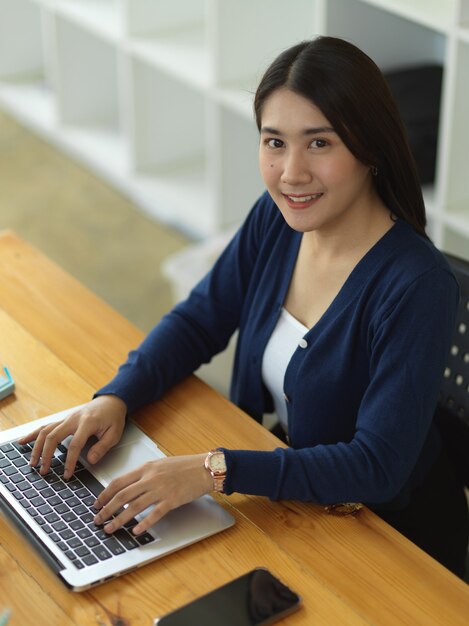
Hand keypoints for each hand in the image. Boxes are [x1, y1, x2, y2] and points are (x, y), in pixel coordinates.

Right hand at [18, 395, 126, 478]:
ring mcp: (66, 418)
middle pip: (54, 436)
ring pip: (46, 431)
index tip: (67, 474)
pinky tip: (23, 442)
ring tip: (32, 462)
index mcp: (88, 422)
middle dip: (46, 455)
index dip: (70, 461)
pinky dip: (33, 434)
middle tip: (44, 470)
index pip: (75, 444)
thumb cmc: (113, 417)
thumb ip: (103, 447)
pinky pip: (45, 427)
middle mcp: (74, 419)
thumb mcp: (115, 433)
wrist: (111, 401)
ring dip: (37, 447)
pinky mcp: (63, 420)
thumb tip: (90, 460)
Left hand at [93, 454, 212, 534]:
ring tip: (110, 528)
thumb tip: (128, 487)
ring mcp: (161, 489)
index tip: (97, 503)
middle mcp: (151, 478)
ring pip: (134, 506)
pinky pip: (154, 514)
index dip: (104, 494)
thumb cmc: (184, 466)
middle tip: (97, 520)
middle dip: (107, 509)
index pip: (119, 481)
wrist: (205, 468)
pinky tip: (135, 531)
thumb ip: (145, 474)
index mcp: (146, 468)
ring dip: (119, 520)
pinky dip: (143, 523)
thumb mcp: (160, 464)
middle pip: (122, 495)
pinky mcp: (172, 499)